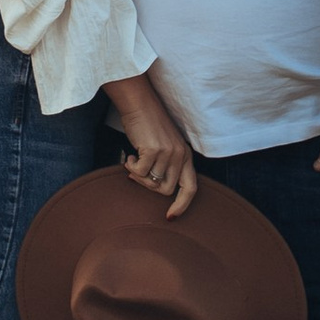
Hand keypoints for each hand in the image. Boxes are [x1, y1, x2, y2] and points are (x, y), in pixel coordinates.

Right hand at [106, 74, 196, 219]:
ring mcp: (167, 153)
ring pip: (151, 183)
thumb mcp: (166, 146)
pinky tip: (129, 156)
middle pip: (166, 190)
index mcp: (186, 155)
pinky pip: (139, 172)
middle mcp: (180, 155)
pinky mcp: (153, 150)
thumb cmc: (149, 124)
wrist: (139, 103)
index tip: (170, 217)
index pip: (190, 188)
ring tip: (133, 162)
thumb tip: (155, 188)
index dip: (182, 205)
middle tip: (137, 175)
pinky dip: (131, 167)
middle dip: (149, 187)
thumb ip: (166, 165)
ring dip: (138, 176)